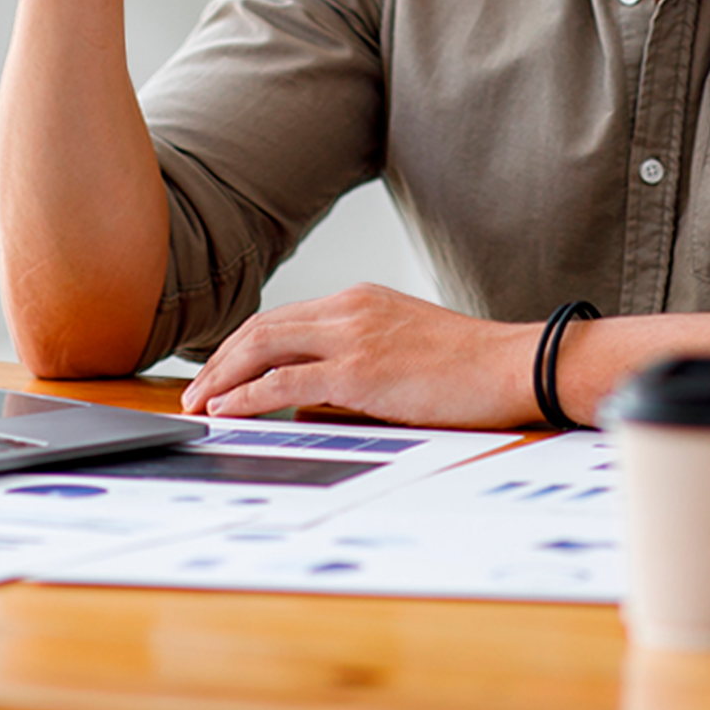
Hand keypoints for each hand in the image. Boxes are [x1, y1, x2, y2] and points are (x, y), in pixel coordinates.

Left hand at [179, 283, 539, 428]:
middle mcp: (351, 309)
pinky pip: (283, 380)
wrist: (514, 365)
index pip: (283, 318)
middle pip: (262, 327)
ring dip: (222, 377)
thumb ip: (358, 360)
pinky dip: (246, 394)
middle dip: (220, 361)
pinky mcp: (360, 370)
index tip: (219, 373)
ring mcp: (353, 336)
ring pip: (263, 346)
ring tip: (200, 404)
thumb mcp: (406, 349)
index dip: (242, 347)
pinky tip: (227, 409)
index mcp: (362, 300)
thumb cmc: (473, 366)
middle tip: (195, 392)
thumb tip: (313, 396)